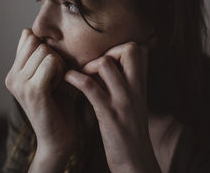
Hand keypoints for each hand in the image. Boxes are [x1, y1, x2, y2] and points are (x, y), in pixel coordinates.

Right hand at [5, 28, 76, 156]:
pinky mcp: (32, 91)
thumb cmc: (60, 105)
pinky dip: (60, 72)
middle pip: (37, 42)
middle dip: (53, 55)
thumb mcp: (47, 75)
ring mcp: (19, 84)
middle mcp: (12, 77)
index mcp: (13, 72)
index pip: (28, 38)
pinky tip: (59, 87)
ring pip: (45, 51)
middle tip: (56, 78)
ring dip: (59, 65)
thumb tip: (28, 30)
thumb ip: (39, 56)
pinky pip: (50, 63)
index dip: (46, 48)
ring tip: (57, 84)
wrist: (60, 137)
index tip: (52, 68)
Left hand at [64, 42, 161, 172]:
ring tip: (80, 74)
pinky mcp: (108, 114)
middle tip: (95, 65)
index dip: (121, 48)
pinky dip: (75, 79)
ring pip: (106, 64)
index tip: (108, 59)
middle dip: (110, 50)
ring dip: (89, 65)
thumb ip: (128, 84)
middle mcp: (135, 89)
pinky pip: (90, 87)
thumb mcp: (135, 103)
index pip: (138, 50)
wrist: (136, 160)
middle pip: (129, 49)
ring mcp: (123, 101)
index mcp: (141, 86)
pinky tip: (68, 79)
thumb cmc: (131, 131)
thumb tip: (113, 67)